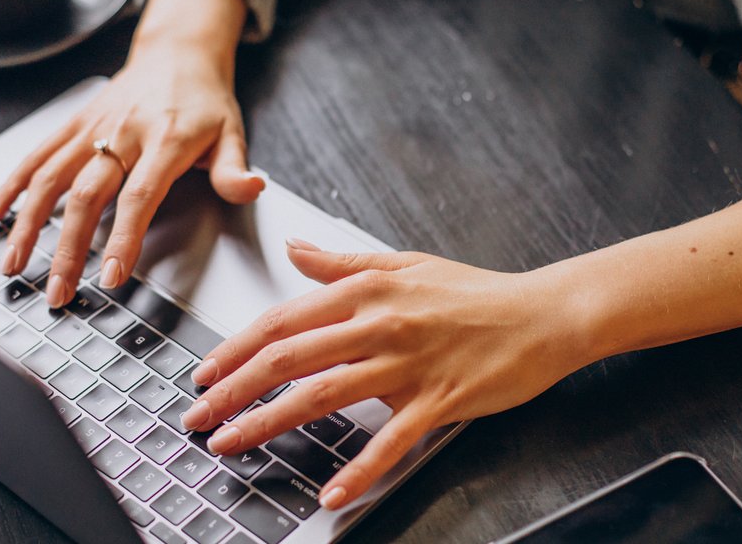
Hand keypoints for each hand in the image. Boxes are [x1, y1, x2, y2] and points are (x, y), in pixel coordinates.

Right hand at [0, 0, 263, 306]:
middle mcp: (122, 133)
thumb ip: (235, 169)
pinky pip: (36, 155)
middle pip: (87, 195)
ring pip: (50, 178)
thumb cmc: (205, 100)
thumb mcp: (233, 132)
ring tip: (13, 265)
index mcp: (164, 140)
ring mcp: (92, 127)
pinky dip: (10, 185)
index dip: (123, 238)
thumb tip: (252, 189)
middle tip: (58, 291)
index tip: (110, 276)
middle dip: (67, 249)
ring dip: (26, 224)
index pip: (140, 196)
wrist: (177, 51)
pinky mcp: (73, 123)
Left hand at [179, 239, 594, 510]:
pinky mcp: (437, 401)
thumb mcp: (403, 263)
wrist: (543, 314)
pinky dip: (358, 469)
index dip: (235, 349)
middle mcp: (378, 324)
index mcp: (365, 291)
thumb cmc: (474, 292)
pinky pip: (389, 441)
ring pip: (322, 396)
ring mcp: (407, 365)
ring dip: (268, 423)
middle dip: (233, 390)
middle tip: (199, 416)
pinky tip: (330, 492)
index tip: (205, 373)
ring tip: (231, 444)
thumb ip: (342, 262)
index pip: (282, 320)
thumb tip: (295, 249)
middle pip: (288, 358)